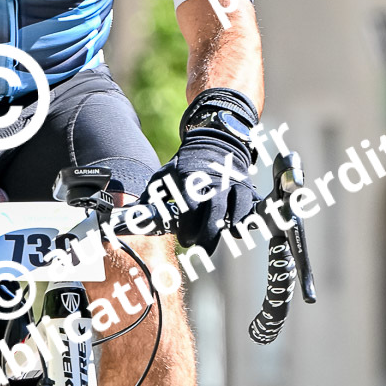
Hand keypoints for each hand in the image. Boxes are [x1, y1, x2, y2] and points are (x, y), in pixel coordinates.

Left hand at [147, 88, 259, 254]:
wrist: (216, 139)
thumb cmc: (189, 161)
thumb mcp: (167, 172)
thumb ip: (152, 193)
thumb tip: (136, 210)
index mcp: (192, 181)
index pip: (191, 210)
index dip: (187, 229)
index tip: (184, 240)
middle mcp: (213, 184)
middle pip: (214, 216)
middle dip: (207, 237)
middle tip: (200, 247)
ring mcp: (232, 185)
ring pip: (236, 213)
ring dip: (230, 229)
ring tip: (224, 237)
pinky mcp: (246, 187)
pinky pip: (250, 207)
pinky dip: (247, 219)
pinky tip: (240, 227)